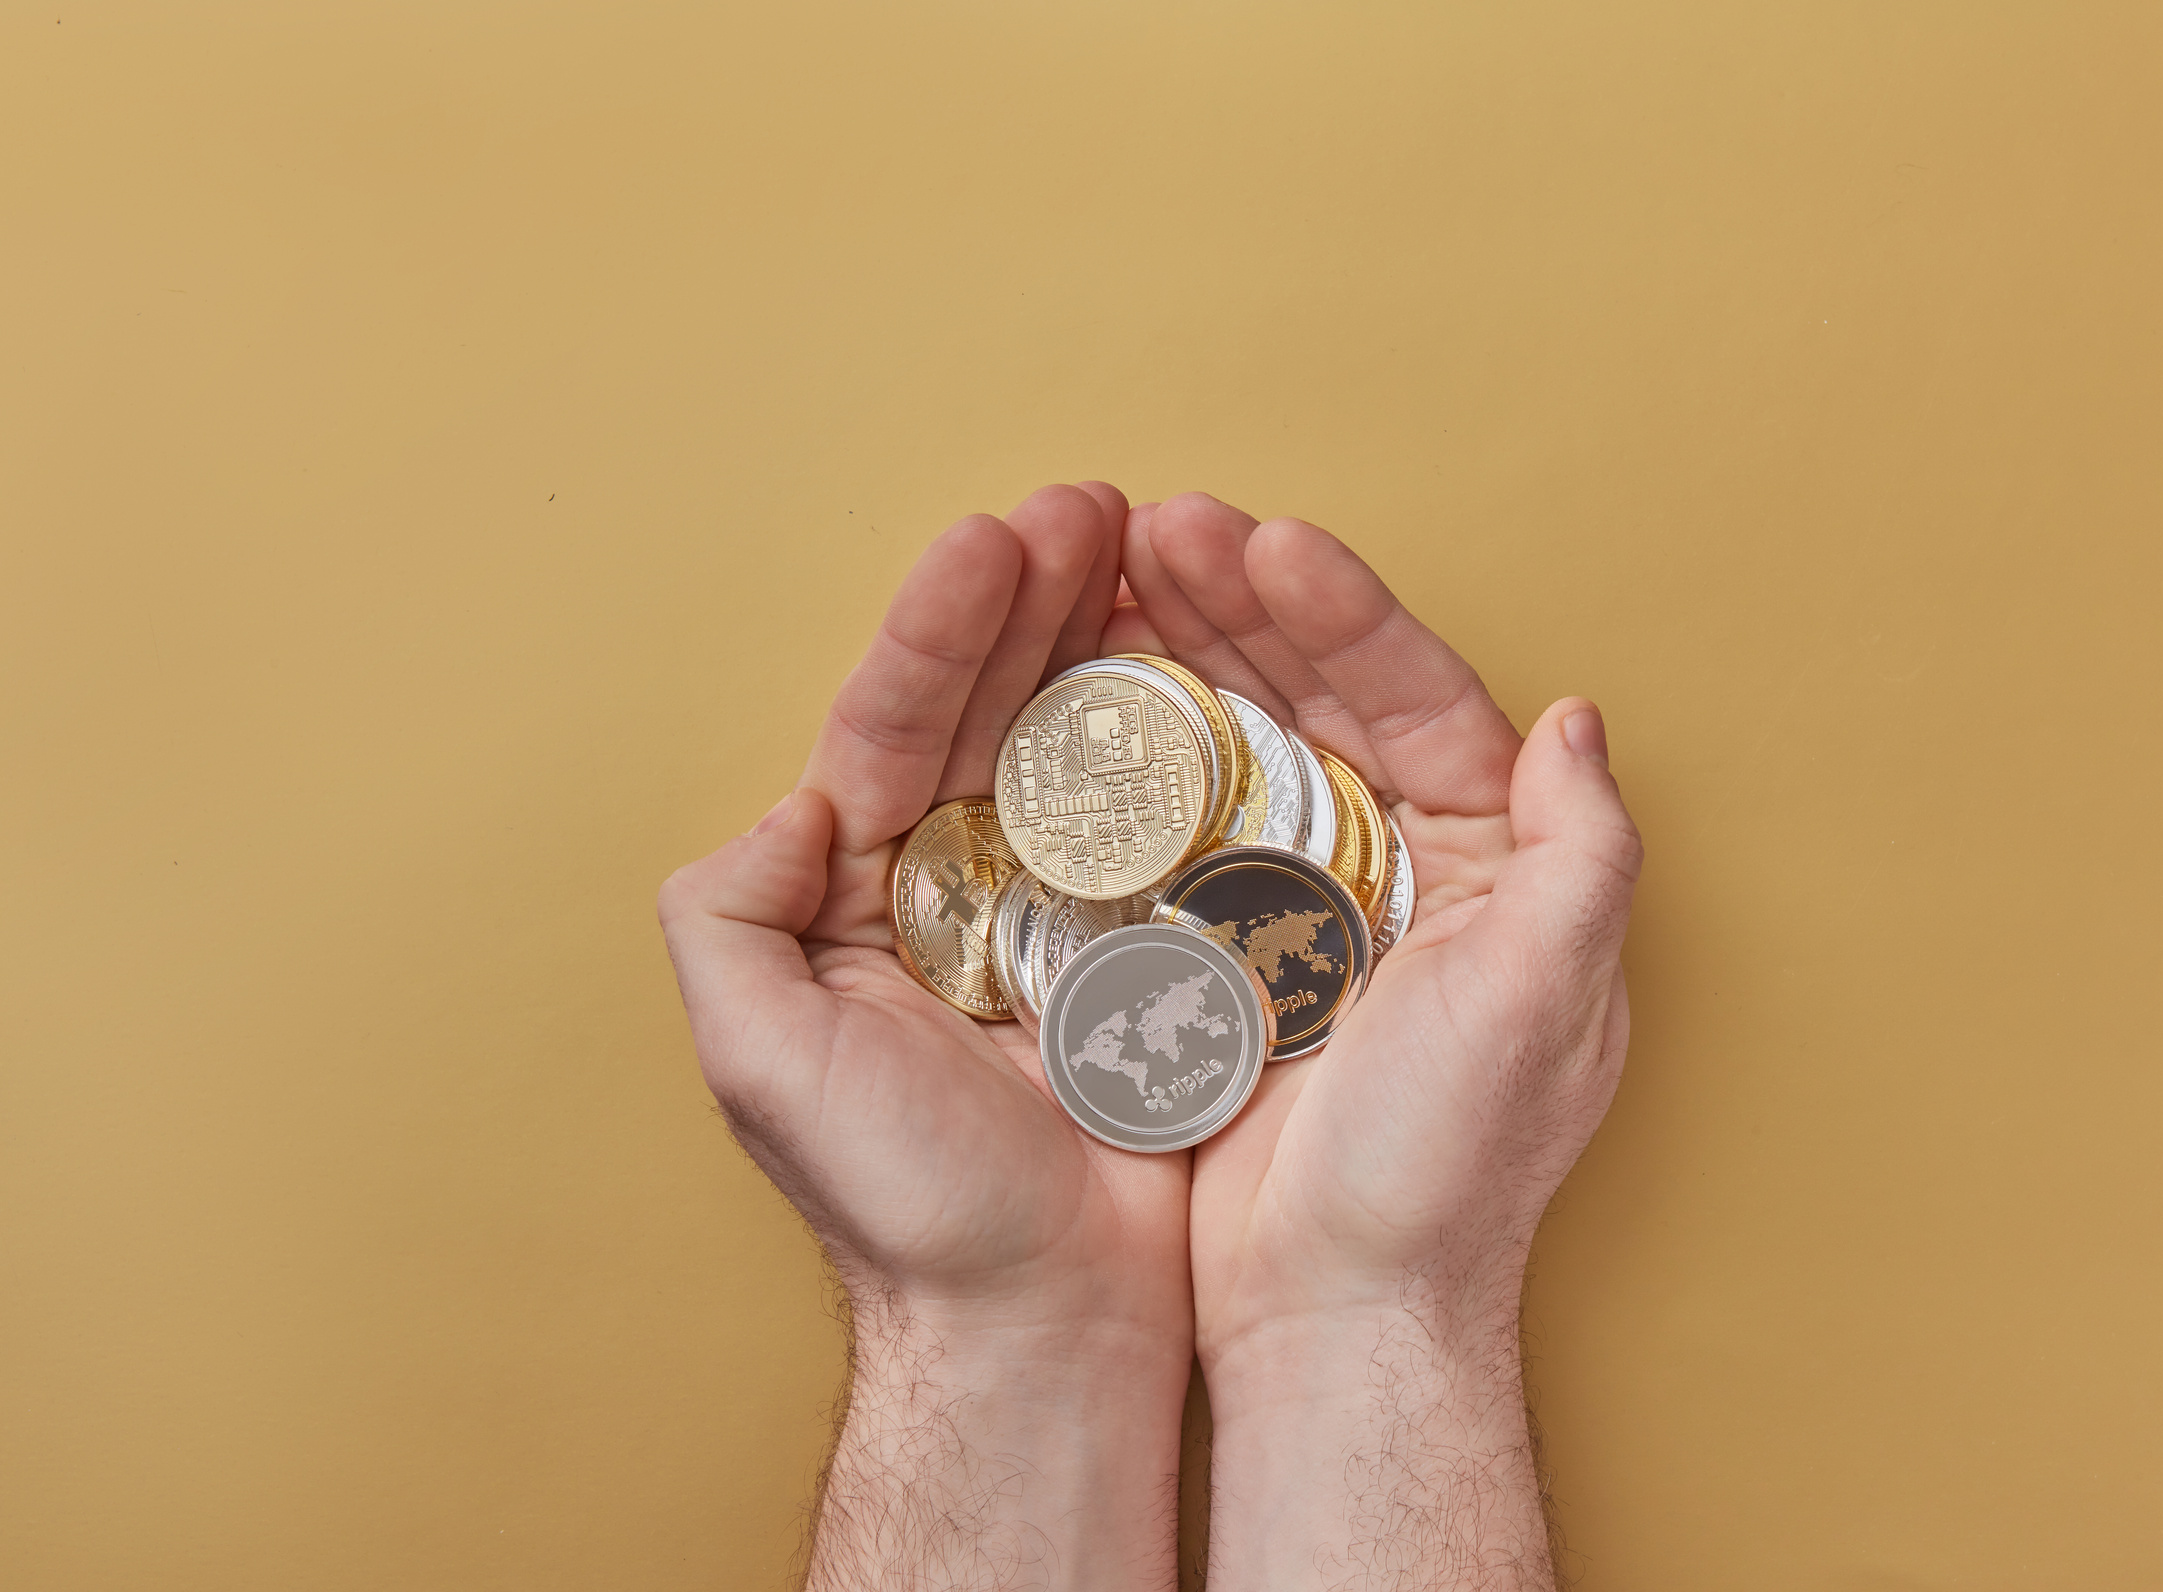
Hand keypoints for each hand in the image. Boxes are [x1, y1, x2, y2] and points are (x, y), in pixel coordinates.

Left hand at [658, 484, 1188, 1590]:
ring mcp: (1060, 914)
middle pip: (991, 710)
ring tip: (1150, 549)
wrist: (1039, 1320)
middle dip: (1034, 602)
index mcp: (859, 894)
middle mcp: (957, 887)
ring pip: (1079, 747)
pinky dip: (1186, 742)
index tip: (994, 541)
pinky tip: (1210, 667)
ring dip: (1109, 643)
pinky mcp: (1150, 949)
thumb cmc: (902, 1205)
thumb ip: (729, 920)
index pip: (892, 726)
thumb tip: (786, 803)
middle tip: (1089, 508)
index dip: (940, 629)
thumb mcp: (762, 1061)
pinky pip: (1167, 824)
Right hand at [1122, 493, 1640, 1588]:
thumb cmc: (1446, 1169)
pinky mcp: (1232, 951)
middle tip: (1162, 530)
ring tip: (1116, 576)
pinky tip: (1097, 692)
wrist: (1337, 1308)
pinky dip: (1149, 752)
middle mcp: (1412, 868)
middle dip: (1248, 607)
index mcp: (1497, 863)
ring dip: (1194, 656)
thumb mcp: (1545, 1002)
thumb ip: (1582, 855)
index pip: (1424, 700)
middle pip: (1328, 700)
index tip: (1267, 543)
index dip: (1346, 614)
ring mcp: (1317, 906)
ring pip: (1253, 743)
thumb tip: (1579, 719)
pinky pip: (1191, 821)